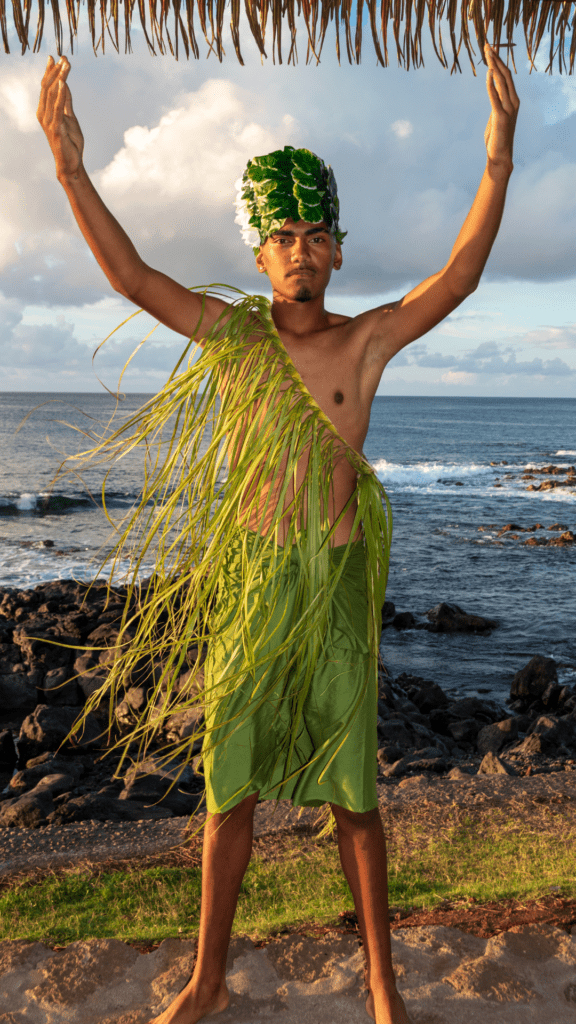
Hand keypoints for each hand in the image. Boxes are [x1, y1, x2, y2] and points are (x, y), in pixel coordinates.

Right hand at [37, 55, 83, 178]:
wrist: (70, 163)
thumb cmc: (70, 142)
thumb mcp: (69, 117)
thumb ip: (66, 101)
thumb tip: (65, 83)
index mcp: (45, 110)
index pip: (46, 86)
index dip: (51, 70)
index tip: (57, 56)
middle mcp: (43, 114)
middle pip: (48, 87)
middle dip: (56, 71)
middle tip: (64, 57)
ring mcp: (48, 121)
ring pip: (52, 94)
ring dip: (59, 78)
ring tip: (65, 65)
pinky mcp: (55, 129)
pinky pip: (57, 108)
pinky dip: (61, 95)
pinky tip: (64, 83)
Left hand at [483, 43, 519, 169]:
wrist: (500, 155)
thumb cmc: (497, 136)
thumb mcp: (497, 114)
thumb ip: (496, 101)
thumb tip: (493, 89)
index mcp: (513, 100)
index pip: (506, 76)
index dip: (499, 61)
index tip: (491, 48)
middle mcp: (513, 102)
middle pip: (505, 74)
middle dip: (496, 58)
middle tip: (487, 44)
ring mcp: (508, 109)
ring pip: (501, 82)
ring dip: (494, 66)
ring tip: (487, 53)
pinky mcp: (500, 116)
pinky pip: (495, 97)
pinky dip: (491, 84)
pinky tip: (488, 73)